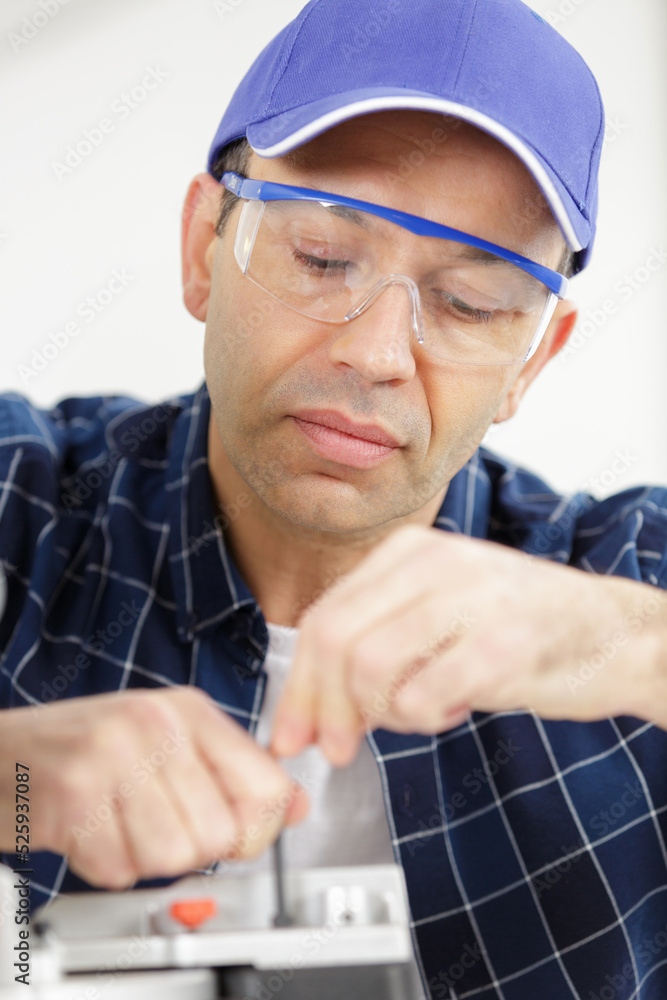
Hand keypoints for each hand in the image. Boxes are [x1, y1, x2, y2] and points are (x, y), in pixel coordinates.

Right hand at [0, 687, 307, 887]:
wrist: (3, 753)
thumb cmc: (85, 747)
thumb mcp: (169, 742)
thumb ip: (236, 773)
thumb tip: (297, 804)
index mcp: (190, 711)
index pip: (268, 787)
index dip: (256, 829)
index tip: (234, 832)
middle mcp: (157, 724)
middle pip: (221, 834)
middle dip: (189, 846)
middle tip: (153, 822)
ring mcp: (114, 755)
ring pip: (174, 856)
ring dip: (144, 857)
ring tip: (119, 822)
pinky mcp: (74, 795)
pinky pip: (120, 868)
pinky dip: (104, 864)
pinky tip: (89, 829)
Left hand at [270, 525, 666, 764]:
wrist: (611, 632)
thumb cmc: (516, 629)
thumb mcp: (435, 615)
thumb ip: (374, 644)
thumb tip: (308, 710)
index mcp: (408, 552)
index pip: (323, 619)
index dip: (298, 688)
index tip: (291, 736)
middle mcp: (434, 562)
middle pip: (334, 641)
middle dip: (322, 710)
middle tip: (335, 749)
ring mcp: (470, 598)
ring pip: (369, 669)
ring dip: (383, 716)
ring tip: (421, 713)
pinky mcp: (502, 643)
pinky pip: (422, 696)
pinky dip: (426, 719)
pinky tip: (454, 708)